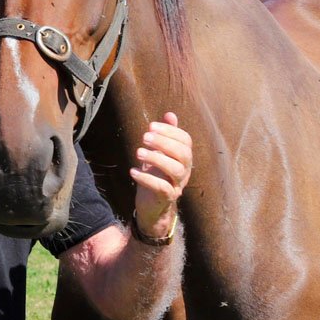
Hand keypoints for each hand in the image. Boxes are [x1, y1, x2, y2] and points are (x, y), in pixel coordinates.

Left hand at [130, 112, 192, 240]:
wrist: (153, 205)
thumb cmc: (156, 175)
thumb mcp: (159, 153)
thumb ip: (166, 135)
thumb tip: (170, 114)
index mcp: (184, 157)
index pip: (185, 140)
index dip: (170, 131)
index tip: (151, 126)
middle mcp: (185, 170)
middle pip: (183, 154)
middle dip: (164, 143)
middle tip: (144, 137)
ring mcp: (178, 185)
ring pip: (176, 170)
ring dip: (156, 159)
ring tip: (138, 152)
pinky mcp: (167, 198)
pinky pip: (162, 188)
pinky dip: (147, 179)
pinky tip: (133, 171)